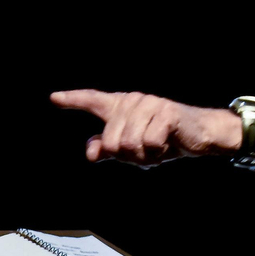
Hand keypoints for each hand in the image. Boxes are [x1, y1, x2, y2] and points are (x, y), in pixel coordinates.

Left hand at [51, 89, 247, 166]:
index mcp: (122, 106)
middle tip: (146, 152)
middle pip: (111, 142)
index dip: (73, 100)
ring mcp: (150, 104)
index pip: (94, 101)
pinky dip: (158, 152)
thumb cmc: (164, 139)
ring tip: (158, 147)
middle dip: (128, 157)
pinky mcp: (165, 112)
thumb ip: (110, 149)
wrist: (200, 135)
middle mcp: (133, 101)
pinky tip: (168, 144)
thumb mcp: (134, 148)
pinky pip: (149, 143)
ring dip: (145, 156)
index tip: (54, 98)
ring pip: (129, 144)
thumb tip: (92, 151)